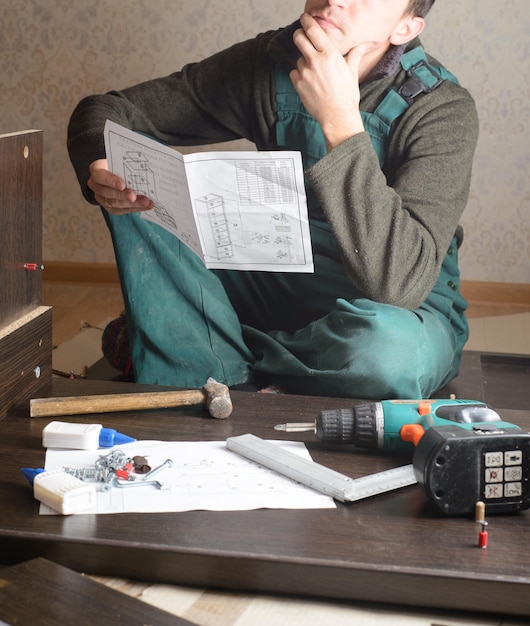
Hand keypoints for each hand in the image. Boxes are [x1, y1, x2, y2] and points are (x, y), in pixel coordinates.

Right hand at [88, 159, 153, 213]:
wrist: (115, 173)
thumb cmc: (119, 165)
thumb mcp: (120, 162)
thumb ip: (127, 166)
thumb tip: (143, 170)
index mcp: (96, 171)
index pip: (101, 176)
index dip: (111, 181)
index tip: (122, 185)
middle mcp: (96, 186)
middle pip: (108, 193)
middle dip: (123, 195)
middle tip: (134, 197)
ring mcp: (102, 198)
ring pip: (116, 204)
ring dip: (133, 204)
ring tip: (146, 202)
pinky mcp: (110, 207)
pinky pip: (122, 210)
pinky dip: (135, 208)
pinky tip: (146, 206)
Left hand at [290, 14, 372, 149]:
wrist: (337, 116)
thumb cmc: (347, 95)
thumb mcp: (352, 72)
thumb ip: (356, 54)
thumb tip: (368, 43)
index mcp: (330, 54)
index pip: (313, 30)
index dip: (306, 22)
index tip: (304, 18)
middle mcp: (315, 61)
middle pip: (299, 38)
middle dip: (299, 35)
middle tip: (301, 36)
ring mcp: (305, 73)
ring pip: (298, 59)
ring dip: (304, 62)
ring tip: (315, 73)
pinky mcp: (298, 84)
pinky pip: (294, 73)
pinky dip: (299, 75)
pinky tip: (310, 83)